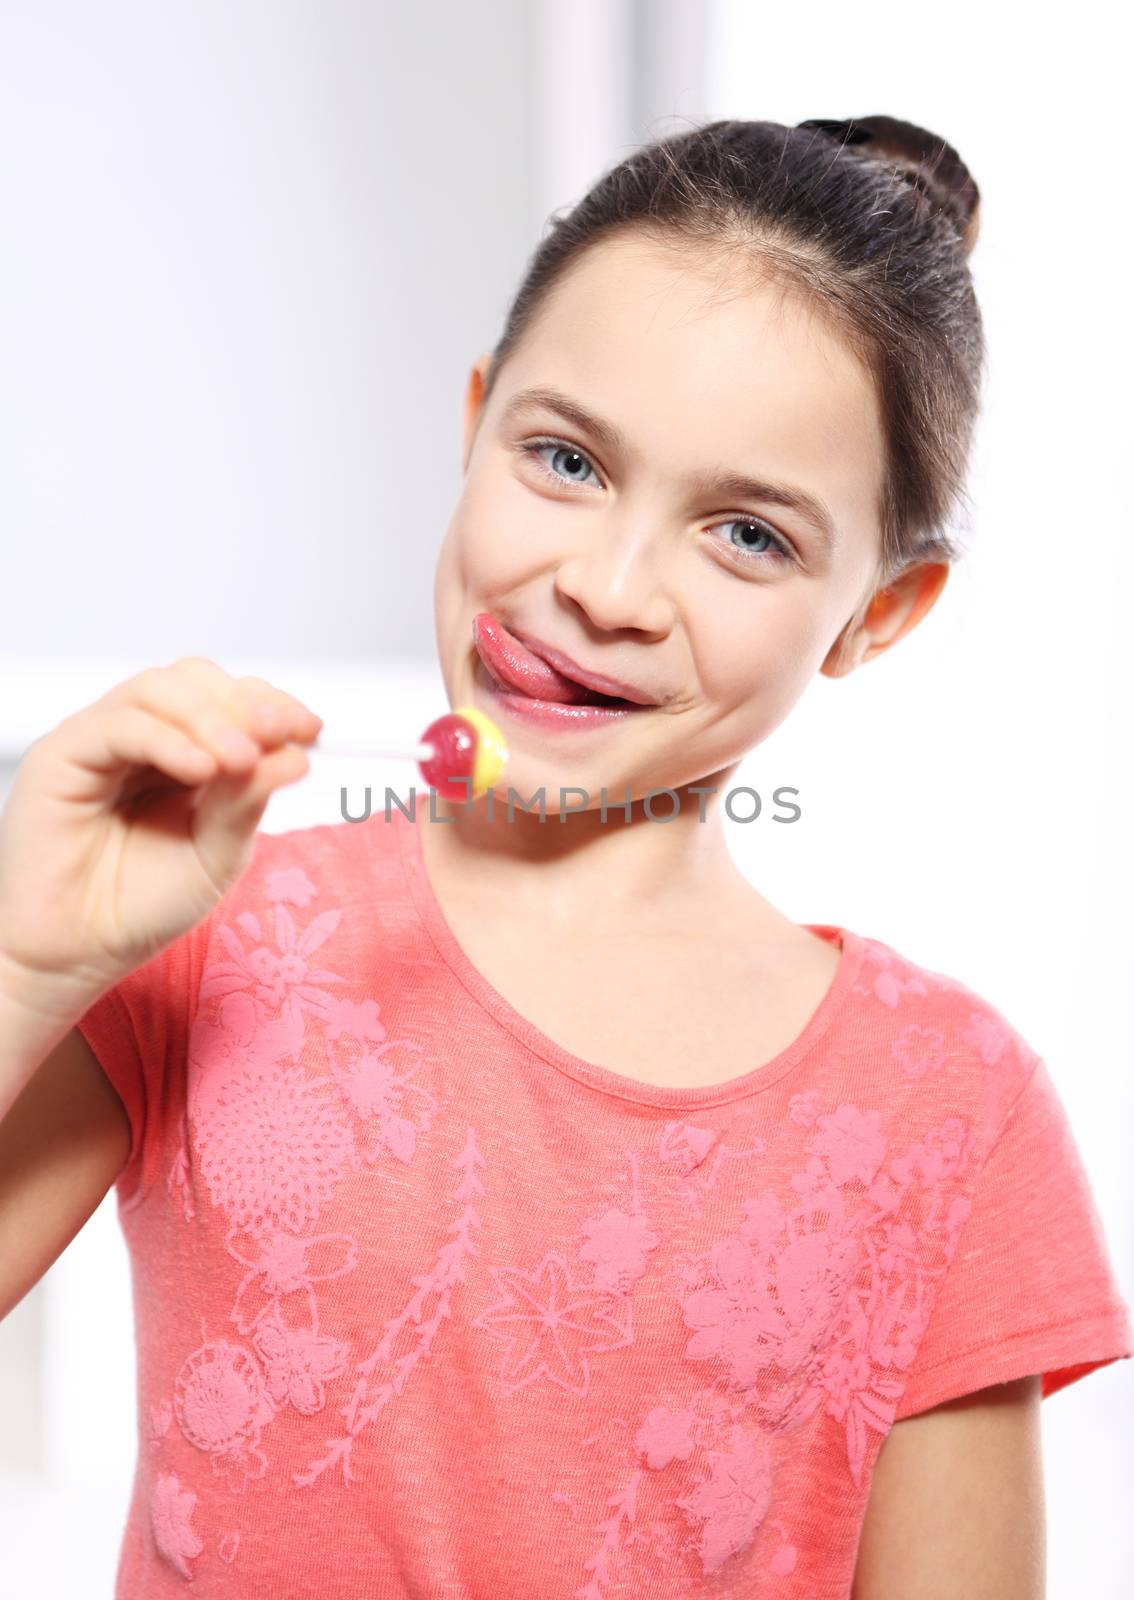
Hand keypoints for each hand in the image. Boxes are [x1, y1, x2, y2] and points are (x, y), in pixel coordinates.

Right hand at [0, 656, 322, 1017]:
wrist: (77, 954)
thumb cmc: (140, 905)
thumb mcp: (216, 854)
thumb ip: (248, 802)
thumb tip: (295, 755)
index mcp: (185, 752)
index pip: (231, 700)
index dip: (272, 706)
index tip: (311, 730)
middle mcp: (143, 736)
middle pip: (196, 680)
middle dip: (246, 704)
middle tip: (281, 734)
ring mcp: (102, 740)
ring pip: (158, 689)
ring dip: (211, 717)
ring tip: (241, 759)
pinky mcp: (62, 755)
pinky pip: (119, 726)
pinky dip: (166, 739)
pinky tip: (200, 768)